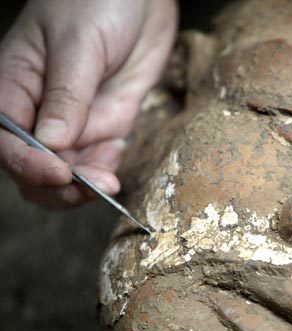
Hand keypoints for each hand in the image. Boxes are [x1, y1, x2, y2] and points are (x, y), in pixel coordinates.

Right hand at [0, 0, 176, 207]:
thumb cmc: (96, 2)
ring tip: (109, 184)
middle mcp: (41, 110)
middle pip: (33, 166)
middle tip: (93, 188)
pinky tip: (117, 157)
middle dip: (58, 186)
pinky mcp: (107, 121)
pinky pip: (101, 158)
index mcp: (15, 86)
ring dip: (85, 186)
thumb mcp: (78, 45)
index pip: (7, 141)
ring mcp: (75, 119)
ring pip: (68, 171)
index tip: (60, 174)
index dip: (28, 164)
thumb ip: (67, 95)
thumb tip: (52, 144)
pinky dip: (106, 169)